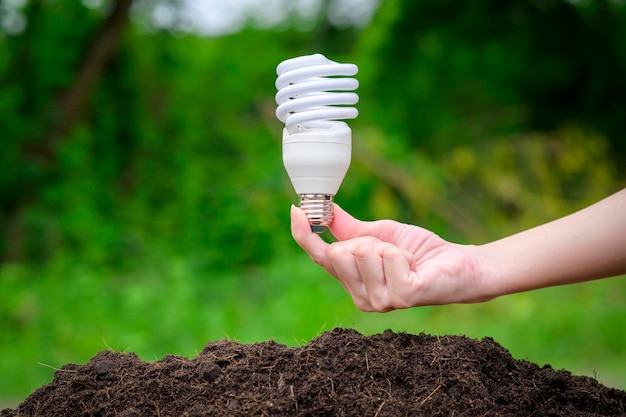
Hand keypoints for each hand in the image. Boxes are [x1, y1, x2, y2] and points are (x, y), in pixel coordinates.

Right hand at [291, 205, 488, 311]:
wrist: (459, 264)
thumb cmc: (419, 252)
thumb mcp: (379, 235)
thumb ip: (350, 230)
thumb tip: (326, 211)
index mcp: (352, 281)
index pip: (319, 257)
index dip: (304, 234)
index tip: (296, 209)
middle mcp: (360, 297)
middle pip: (338, 253)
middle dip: (365, 240)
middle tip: (390, 249)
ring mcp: (380, 301)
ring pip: (362, 252)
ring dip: (387, 246)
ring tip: (404, 259)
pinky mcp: (401, 297)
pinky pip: (388, 256)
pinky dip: (402, 252)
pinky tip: (414, 266)